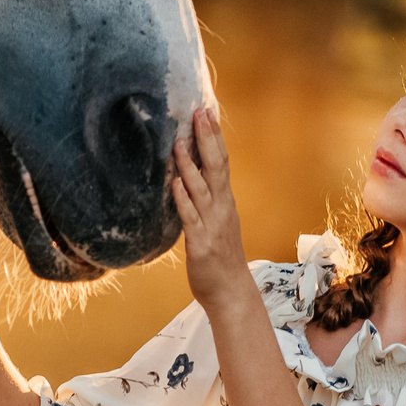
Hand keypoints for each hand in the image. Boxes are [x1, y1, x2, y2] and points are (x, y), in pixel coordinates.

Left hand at [171, 106, 247, 306]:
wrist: (231, 292)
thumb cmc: (221, 257)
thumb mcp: (216, 222)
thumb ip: (206, 199)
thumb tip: (189, 175)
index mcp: (225, 202)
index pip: (221, 162)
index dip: (214, 137)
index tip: (206, 112)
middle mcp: (221, 208)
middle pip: (216, 167)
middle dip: (207, 139)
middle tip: (198, 113)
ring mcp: (212, 225)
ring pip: (201, 188)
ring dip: (189, 164)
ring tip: (178, 140)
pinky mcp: (200, 243)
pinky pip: (190, 217)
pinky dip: (182, 199)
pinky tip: (174, 183)